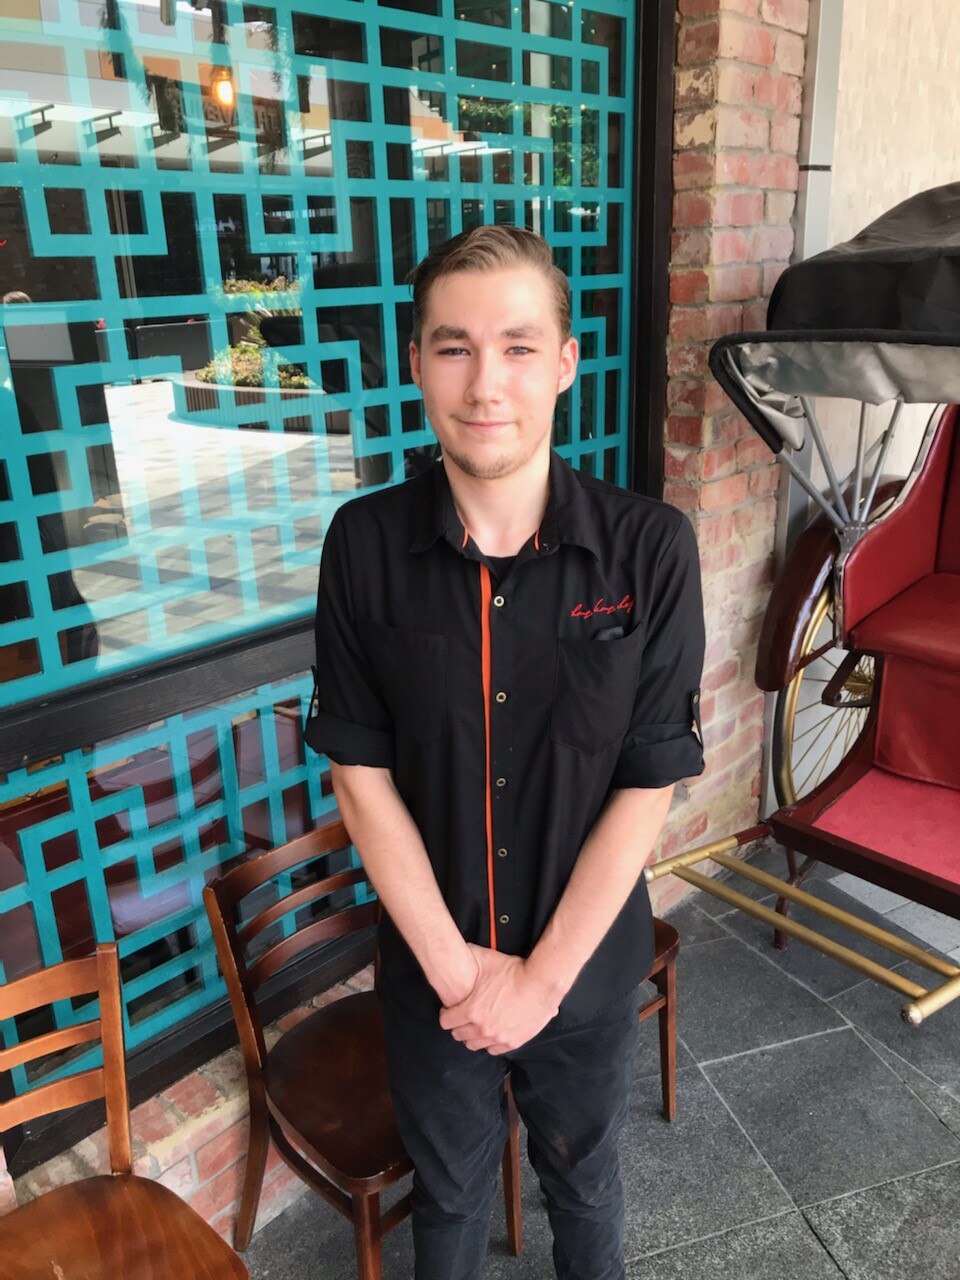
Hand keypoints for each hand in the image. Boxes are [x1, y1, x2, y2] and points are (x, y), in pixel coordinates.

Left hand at [438, 943, 560, 1053]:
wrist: (541, 983)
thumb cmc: (514, 971)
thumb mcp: (488, 959)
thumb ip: (470, 954)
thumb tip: (460, 947)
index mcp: (471, 1010)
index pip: (446, 1022)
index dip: (446, 1014)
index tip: (450, 1009)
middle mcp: (482, 1028)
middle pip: (458, 1035)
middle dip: (458, 1026)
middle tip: (463, 1017)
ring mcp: (497, 1037)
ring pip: (474, 1045)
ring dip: (472, 1036)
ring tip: (476, 1027)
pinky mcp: (512, 1042)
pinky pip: (493, 1050)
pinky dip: (489, 1044)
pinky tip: (491, 1034)